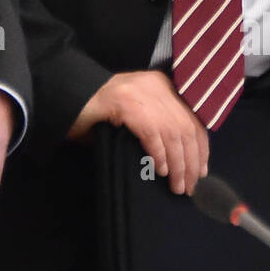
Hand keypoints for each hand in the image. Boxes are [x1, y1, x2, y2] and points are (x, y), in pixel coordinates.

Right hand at [69, 69, 208, 194]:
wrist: (68, 98)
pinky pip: (152, 132)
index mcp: (161, 84)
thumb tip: (184, 159)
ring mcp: (139, 92)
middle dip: (191, 161)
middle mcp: (154, 85)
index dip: (201, 147)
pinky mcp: (124, 103)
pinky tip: (160, 170)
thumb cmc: (101, 112)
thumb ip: (159, 125)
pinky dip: (159, 153)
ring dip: (178, 164)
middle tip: (189, 186)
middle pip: (186, 127)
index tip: (201, 171)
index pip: (193, 117)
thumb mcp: (138, 112)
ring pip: (173, 133)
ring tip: (177, 185)